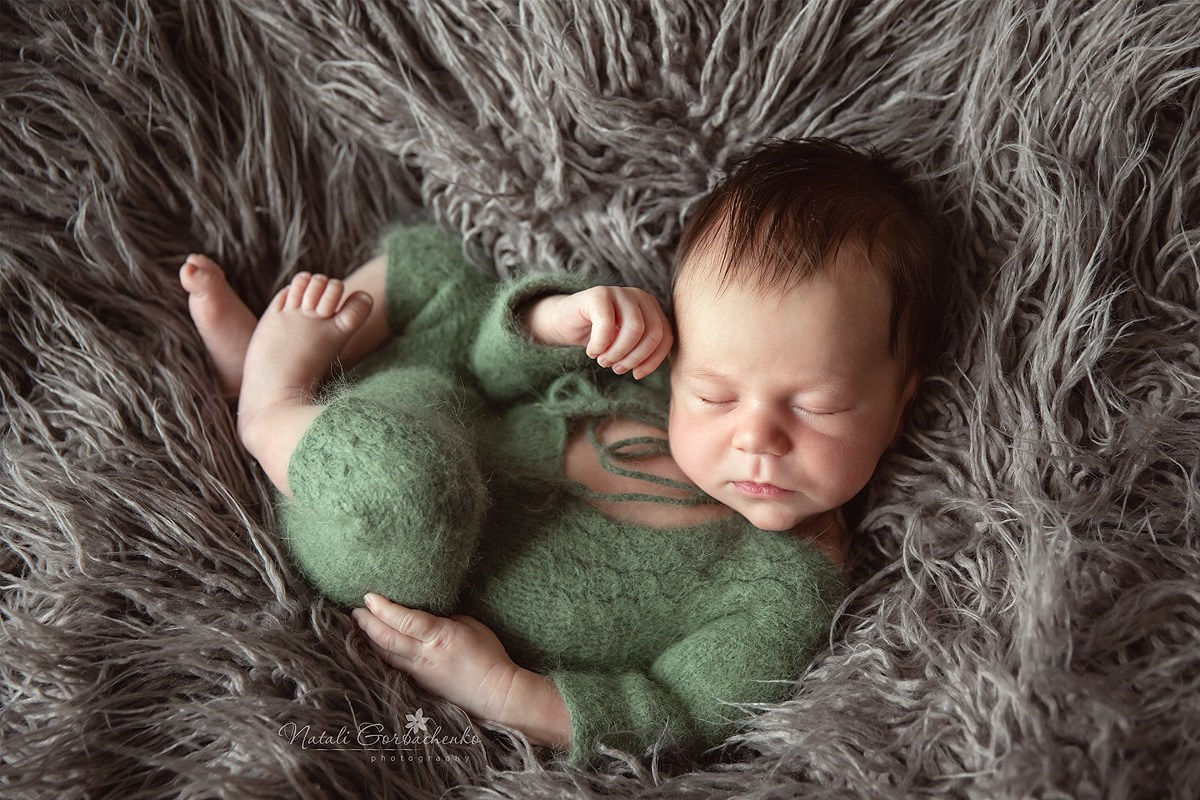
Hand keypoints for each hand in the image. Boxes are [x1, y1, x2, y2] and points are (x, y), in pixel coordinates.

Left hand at [352, 593, 520, 722]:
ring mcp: (419, 672)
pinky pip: (393, 666)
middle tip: (355, 609)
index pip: (404, 621)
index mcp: (440, 637)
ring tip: (358, 625)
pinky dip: (380, 653)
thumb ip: (445, 619)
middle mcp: (425, 656)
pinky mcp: (419, 684)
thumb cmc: (490, 656)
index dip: (383, 608)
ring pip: (385, 654)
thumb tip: (427, 617)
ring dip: (368, 639)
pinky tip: (374, 646)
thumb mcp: (470, 625)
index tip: (368, 596)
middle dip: (367, 622)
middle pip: (387, 638)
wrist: (496, 693)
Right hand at [525, 286, 673, 378]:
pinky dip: (600, 345)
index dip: (652, 361)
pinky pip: (607, 324)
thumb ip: (644, 349)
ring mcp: (620, 292)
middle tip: (615, 368)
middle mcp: (640, 296)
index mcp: (651, 308)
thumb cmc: (599, 338)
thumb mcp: (626, 345)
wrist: (564, 322)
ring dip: (618, 353)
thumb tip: (650, 366)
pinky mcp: (598, 294)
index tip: (636, 374)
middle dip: (634, 358)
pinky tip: (592, 351)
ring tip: (603, 361)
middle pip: (653, 333)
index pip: (665, 337)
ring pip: (634, 329)